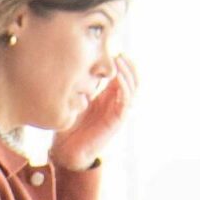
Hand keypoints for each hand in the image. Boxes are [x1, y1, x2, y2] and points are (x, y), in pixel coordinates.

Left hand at [50, 53, 137, 171]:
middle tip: (118, 52)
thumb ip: (79, 86)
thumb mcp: (73, 101)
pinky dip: (124, 86)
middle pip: (131, 78)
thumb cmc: (68, 126)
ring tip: (120, 61)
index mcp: (106, 96)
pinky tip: (118, 77)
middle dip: (127, 64)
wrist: (67, 150)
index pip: (120, 75)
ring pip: (132, 86)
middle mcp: (115, 102)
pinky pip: (126, 100)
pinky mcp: (118, 119)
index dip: (119, 62)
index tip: (111, 49)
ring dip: (128, 72)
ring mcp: (118, 110)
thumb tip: (78, 67)